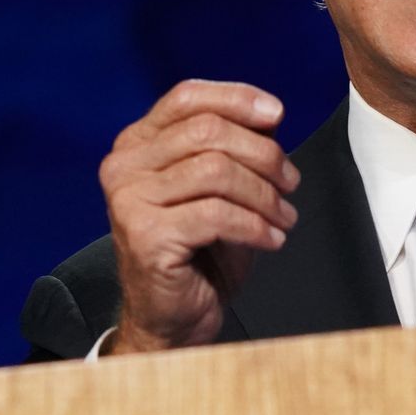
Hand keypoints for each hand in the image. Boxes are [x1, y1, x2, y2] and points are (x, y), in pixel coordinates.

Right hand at [101, 80, 299, 353]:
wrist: (173, 317)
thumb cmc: (198, 251)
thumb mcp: (218, 187)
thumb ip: (233, 146)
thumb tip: (269, 118)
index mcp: (137, 144)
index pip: (187, 97)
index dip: (236, 98)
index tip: (276, 115)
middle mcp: (124, 166)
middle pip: (208, 132)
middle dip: (263, 154)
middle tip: (290, 182)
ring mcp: (129, 200)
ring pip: (217, 171)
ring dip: (264, 195)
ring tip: (284, 216)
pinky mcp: (145, 235)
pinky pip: (216, 214)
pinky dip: (255, 225)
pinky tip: (270, 239)